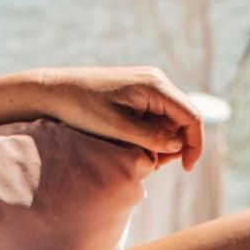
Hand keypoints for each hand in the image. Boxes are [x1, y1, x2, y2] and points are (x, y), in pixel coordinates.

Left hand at [25, 67, 204, 167]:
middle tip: (151, 165)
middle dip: (174, 146)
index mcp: (155, 85)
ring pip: (169, 120)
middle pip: (182, 120)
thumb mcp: (116, 126)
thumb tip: (178, 145)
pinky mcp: (138, 91)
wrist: (55, 90)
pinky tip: (133, 144)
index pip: (192, 116)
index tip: (186, 169)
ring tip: (138, 156)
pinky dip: (150, 133)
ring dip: (161, 141)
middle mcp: (157, 80)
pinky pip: (155, 116)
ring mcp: (148, 84)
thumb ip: (149, 137)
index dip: (195, 145)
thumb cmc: (82, 107)